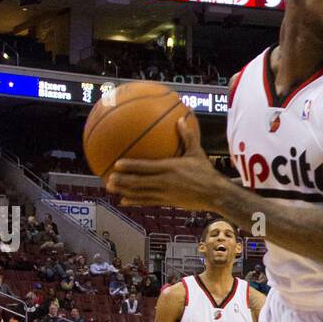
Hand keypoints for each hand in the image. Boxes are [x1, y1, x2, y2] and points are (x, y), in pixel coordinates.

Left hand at [106, 115, 226, 210]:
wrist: (215, 194)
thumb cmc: (206, 172)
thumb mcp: (197, 152)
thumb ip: (188, 136)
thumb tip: (181, 119)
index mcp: (170, 168)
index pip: (146, 167)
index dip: (130, 166)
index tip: (117, 164)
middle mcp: (164, 182)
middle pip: (138, 183)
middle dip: (122, 181)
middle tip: (107, 179)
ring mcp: (164, 194)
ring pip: (140, 194)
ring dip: (124, 191)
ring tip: (110, 189)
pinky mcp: (166, 202)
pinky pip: (147, 202)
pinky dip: (134, 201)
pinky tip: (124, 201)